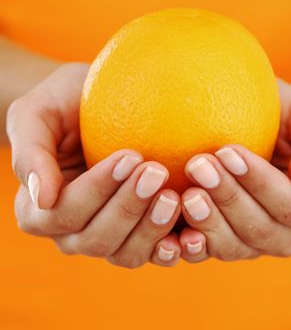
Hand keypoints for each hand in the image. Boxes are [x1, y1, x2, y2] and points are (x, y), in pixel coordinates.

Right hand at [6, 63, 184, 267]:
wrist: (96, 107)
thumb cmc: (64, 106)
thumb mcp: (36, 115)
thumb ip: (30, 154)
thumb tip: (41, 198)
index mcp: (40, 209)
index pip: (65, 212)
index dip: (97, 189)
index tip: (129, 156)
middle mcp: (72, 232)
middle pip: (97, 239)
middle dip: (128, 207)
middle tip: (157, 172)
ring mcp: (108, 237)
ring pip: (126, 254)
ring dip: (151, 229)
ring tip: (174, 196)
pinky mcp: (138, 234)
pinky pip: (153, 253)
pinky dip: (170, 247)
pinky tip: (189, 231)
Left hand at [178, 80, 290, 261]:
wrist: (260, 129)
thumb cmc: (287, 119)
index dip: (259, 182)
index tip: (228, 151)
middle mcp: (286, 233)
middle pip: (259, 229)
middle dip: (227, 197)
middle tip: (198, 165)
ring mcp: (252, 243)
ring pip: (233, 246)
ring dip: (208, 221)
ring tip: (186, 193)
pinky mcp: (222, 241)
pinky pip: (207, 253)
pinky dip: (192, 246)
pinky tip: (176, 231)